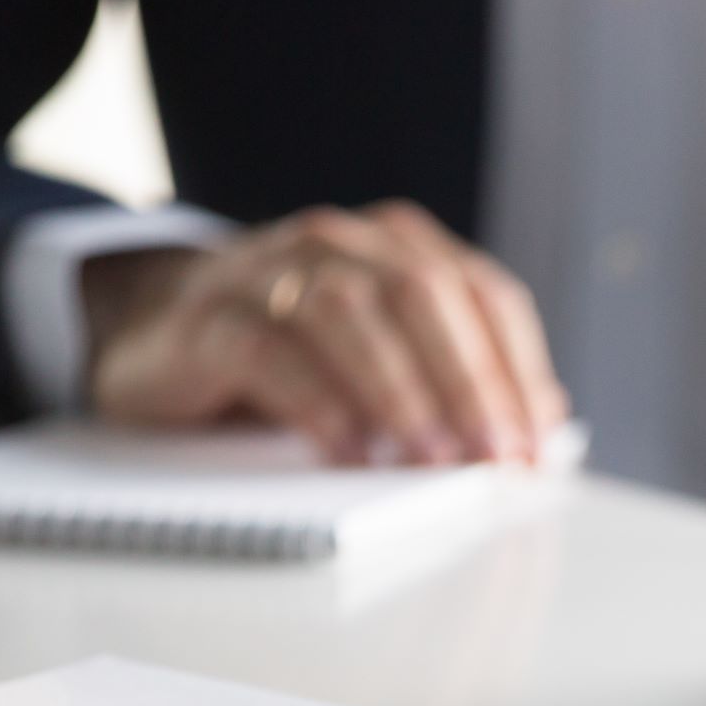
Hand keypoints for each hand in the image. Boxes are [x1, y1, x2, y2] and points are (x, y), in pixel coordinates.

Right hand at [82, 200, 570, 467]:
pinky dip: (318, 404)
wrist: (160, 330)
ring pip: (348, 314)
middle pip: (423, 297)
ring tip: (428, 460)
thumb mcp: (386, 355)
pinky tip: (347, 452)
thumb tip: (545, 422)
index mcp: (398, 247)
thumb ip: (462, 372)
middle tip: (490, 458)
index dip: (516, 370)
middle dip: (468, 382)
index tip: (535, 444)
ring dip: (400, 393)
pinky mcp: (212, 318)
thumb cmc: (295, 353)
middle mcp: (338, 244)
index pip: (483, 295)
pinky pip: (270, 351)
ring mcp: (270, 272)